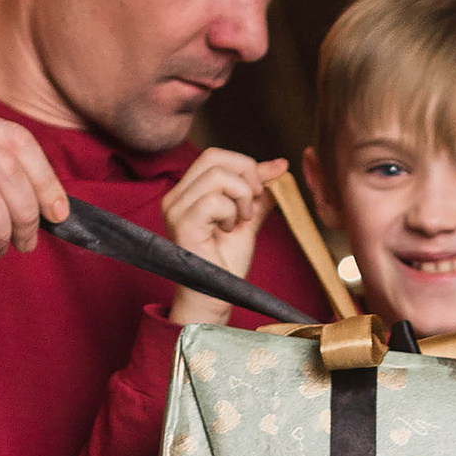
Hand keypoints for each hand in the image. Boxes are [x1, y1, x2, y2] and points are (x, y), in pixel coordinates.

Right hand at [161, 148, 272, 328]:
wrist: (214, 299)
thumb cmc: (224, 266)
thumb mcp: (247, 221)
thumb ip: (258, 194)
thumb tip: (280, 167)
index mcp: (188, 193)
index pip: (216, 157)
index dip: (248, 163)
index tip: (276, 173)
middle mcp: (176, 197)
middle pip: (214, 157)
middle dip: (246, 173)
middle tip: (255, 201)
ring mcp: (176, 209)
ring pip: (217, 175)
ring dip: (241, 197)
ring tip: (240, 221)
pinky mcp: (182, 223)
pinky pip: (214, 199)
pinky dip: (231, 212)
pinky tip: (229, 231)